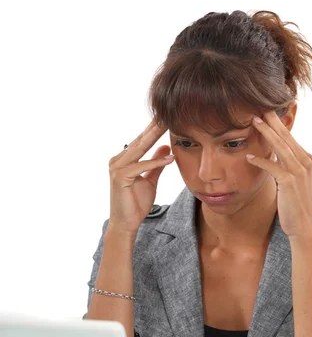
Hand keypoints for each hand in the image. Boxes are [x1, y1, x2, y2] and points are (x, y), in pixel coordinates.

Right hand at [107, 118, 174, 234]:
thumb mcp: (150, 180)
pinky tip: (169, 158)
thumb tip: (165, 147)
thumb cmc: (135, 203)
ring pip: (140, 149)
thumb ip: (156, 164)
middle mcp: (118, 160)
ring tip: (168, 126)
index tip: (167, 117)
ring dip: (155, 137)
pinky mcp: (120, 177)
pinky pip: (141, 166)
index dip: (154, 128)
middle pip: (141, 140)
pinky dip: (156, 162)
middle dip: (155, 127)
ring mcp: (117, 168)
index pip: (142, 140)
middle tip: (168, 112)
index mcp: (124, 159)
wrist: (126, 223)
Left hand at [246, 111, 311, 241]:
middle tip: (260, 108)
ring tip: (254, 121)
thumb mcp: (294, 182)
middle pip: (286, 137)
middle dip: (272, 121)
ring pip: (280, 146)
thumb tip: (275, 157)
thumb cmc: (296, 206)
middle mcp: (306, 162)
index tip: (267, 113)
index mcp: (309, 161)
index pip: (291, 138)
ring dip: (266, 133)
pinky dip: (261, 160)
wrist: (304, 227)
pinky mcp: (289, 182)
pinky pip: (272, 166)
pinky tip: (249, 156)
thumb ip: (287, 168)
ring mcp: (299, 172)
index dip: (279, 125)